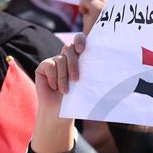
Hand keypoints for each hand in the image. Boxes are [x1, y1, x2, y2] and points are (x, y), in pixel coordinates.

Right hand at [32, 35, 84, 152]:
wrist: (59, 112)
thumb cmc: (75, 100)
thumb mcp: (85, 86)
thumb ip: (91, 74)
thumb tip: (109, 70)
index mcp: (79, 58)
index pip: (80, 40)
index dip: (80, 40)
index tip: (82, 49)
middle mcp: (66, 57)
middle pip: (69, 48)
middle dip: (73, 63)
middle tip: (76, 79)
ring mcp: (54, 61)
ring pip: (60, 59)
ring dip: (63, 77)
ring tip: (65, 91)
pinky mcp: (44, 66)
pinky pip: (49, 65)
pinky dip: (53, 78)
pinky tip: (54, 88)